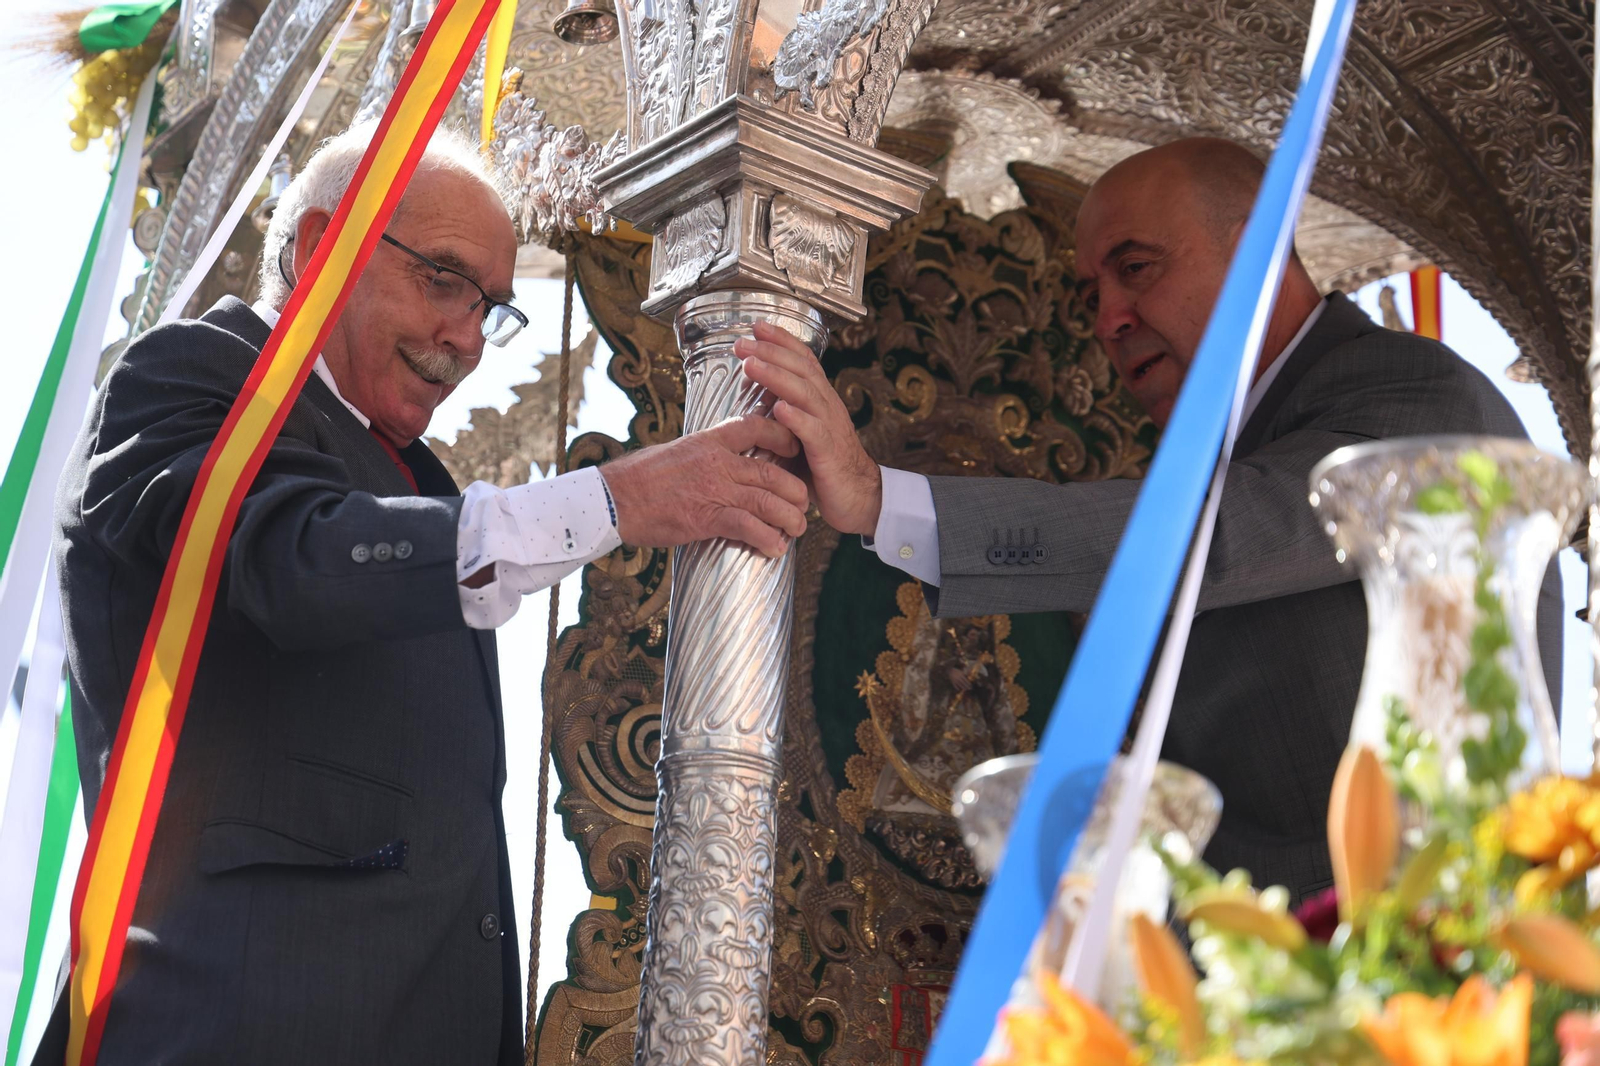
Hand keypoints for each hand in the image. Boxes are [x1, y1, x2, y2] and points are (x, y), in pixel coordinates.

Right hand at [599, 414, 809, 557]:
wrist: (613, 499)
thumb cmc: (639, 480)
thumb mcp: (676, 453)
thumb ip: (704, 456)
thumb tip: (719, 461)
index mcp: (709, 441)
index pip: (755, 427)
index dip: (782, 436)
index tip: (794, 448)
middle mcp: (718, 462)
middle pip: (773, 472)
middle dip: (796, 490)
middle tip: (802, 504)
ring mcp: (715, 489)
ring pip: (770, 500)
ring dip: (790, 519)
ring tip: (796, 529)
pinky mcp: (708, 517)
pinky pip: (751, 527)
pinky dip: (769, 539)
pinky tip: (775, 548)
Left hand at [735, 321, 881, 535]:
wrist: (859, 497)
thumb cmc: (824, 465)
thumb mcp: (800, 432)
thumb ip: (780, 411)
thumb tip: (751, 392)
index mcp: (820, 399)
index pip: (803, 360)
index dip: (782, 341)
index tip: (758, 326)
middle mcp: (827, 406)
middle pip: (801, 369)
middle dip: (771, 351)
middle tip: (743, 342)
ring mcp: (829, 427)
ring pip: (805, 393)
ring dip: (777, 376)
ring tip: (751, 365)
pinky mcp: (829, 452)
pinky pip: (813, 431)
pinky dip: (796, 418)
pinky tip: (779, 408)